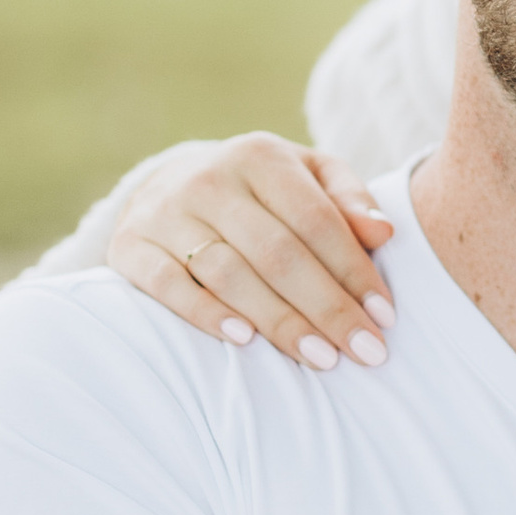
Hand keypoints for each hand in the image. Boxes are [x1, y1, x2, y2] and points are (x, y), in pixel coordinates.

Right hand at [107, 133, 396, 370]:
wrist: (167, 183)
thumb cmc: (259, 191)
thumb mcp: (308, 178)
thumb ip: (349, 200)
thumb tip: (385, 232)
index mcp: (261, 156)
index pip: (317, 220)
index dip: (354, 271)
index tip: (385, 318)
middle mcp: (210, 179)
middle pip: (278, 253)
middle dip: (327, 308)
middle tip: (364, 351)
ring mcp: (165, 212)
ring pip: (229, 273)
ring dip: (278, 321)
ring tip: (320, 358)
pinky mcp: (130, 246)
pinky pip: (168, 285)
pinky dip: (205, 314)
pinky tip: (243, 341)